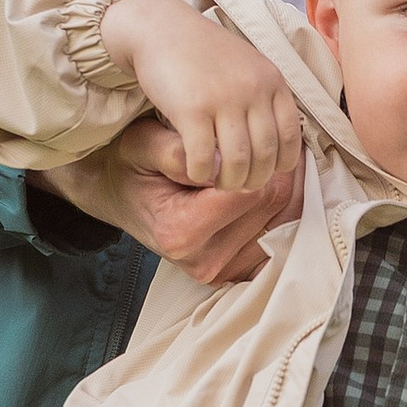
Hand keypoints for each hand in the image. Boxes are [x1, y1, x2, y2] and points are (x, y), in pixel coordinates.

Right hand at [54, 113, 302, 285]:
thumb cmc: (132, 167)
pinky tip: (273, 183)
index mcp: (179, 232)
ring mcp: (223, 270)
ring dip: (285, 185)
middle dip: (273, 168)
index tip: (249, 136)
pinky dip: (285, 208)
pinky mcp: (237, 271)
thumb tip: (222, 161)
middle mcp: (204, 260)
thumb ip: (178, 151)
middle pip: (271, 204)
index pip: (247, 192)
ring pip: (285, 218)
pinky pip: (282, 236)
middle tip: (265, 139)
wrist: (120, 198)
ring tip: (268, 158)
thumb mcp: (143, 145)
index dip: (255, 158)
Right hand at [98, 0, 306, 198]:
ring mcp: (223, 99)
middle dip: (254, 179)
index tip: (266, 172)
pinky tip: (195, 171)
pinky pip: (203, 157)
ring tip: (220, 182)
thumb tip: (279, 143)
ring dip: (229, 181)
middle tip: (239, 184)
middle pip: (265, 155)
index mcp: (272, 80)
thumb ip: (266, 98)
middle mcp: (253, 90)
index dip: (281, 164)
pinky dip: (200, 172)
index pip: (290, 137)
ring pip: (238, 162)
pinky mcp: (192, 109)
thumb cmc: (203, 52)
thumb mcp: (248, 66)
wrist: (160, 27)